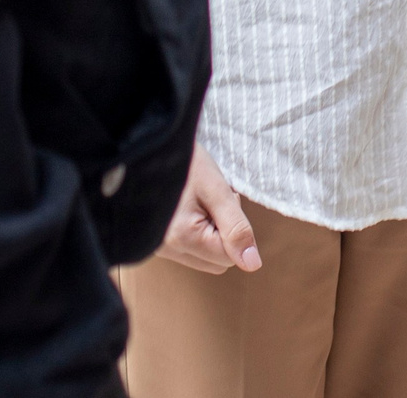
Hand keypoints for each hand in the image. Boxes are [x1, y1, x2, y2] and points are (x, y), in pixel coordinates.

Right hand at [158, 142, 259, 273]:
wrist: (153, 143)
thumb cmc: (185, 162)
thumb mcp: (216, 189)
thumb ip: (236, 228)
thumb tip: (253, 264)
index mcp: (181, 238)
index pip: (229, 257)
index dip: (235, 228)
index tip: (223, 199)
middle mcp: (166, 249)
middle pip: (217, 261)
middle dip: (224, 232)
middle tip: (214, 199)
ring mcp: (159, 247)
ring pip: (205, 256)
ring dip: (212, 231)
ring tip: (201, 200)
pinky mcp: (157, 240)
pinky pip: (190, 248)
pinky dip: (199, 230)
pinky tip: (191, 205)